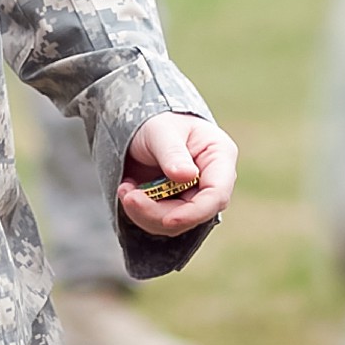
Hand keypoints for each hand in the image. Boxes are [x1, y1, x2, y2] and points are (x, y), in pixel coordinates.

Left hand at [118, 112, 236, 236]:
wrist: (139, 128)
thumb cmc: (156, 122)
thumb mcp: (160, 131)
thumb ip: (172, 152)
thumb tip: (187, 176)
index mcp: (219, 156)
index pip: (217, 194)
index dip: (195, 212)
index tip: (168, 220)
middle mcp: (212, 180)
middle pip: (194, 213)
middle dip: (158, 212)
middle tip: (128, 197)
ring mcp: (195, 195)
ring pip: (176, 222)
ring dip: (145, 213)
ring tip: (124, 190)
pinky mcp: (177, 205)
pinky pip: (161, 221)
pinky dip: (141, 212)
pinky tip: (127, 190)